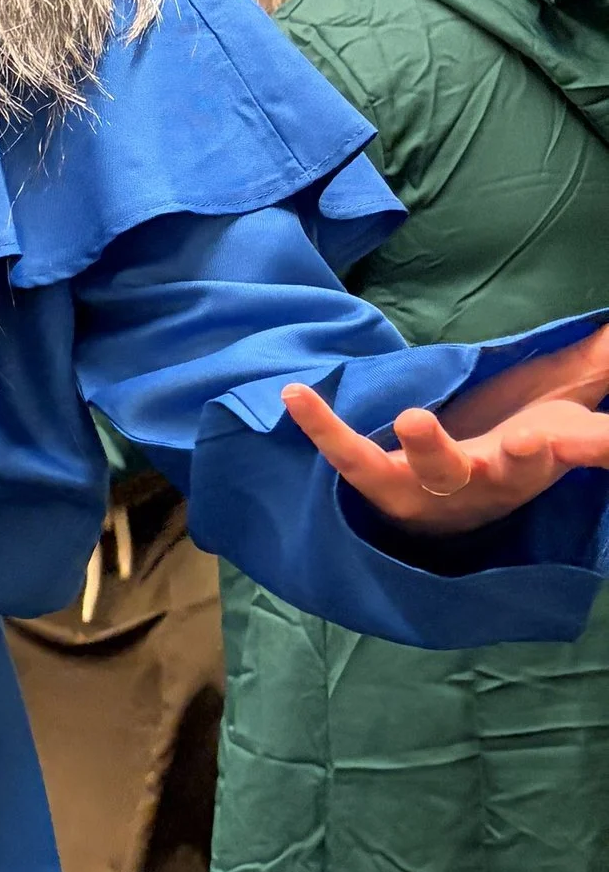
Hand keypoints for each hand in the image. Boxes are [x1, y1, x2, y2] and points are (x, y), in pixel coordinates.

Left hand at [286, 323, 608, 530]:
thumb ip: (595, 363)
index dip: (588, 446)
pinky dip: (323, 429)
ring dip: (422, 450)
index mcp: (540, 461)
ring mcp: (431, 489)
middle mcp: (487, 481)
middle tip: (511, 439)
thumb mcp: (566, 406)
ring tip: (411, 418)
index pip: (579, 451)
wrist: (463, 509)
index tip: (577, 436)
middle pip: (497, 473)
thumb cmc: (518, 444)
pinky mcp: (383, 484)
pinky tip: (294, 394)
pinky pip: (351, 458)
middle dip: (505, 460)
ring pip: (425, 475)